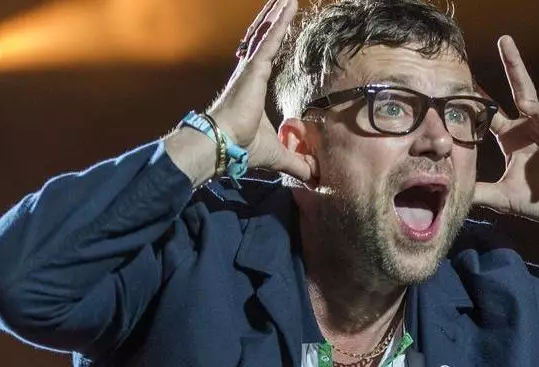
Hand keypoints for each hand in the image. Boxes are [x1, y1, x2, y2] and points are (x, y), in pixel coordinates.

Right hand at [208, 0, 312, 180]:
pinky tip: (288, 5)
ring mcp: (250, 68)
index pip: (266, 55)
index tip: (282, 24)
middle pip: (264, 37)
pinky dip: (279, 22)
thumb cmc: (242, 148)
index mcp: (252, 86)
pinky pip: (270, 40)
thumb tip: (315, 177)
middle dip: (274, 18)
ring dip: (277, 13)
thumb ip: (297, 163)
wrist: (222, 145)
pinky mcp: (253, 69)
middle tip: (285, 1)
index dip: (275, 38)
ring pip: (266, 33)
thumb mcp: (278, 155)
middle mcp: (249, 73)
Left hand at [473, 36, 538, 235]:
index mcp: (513, 136)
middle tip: (504, 41)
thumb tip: (452, 193)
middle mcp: (532, 127)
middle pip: (522, 90)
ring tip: (527, 106)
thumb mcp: (504, 198)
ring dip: (536, 110)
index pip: (492, 113)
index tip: (464, 83)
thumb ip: (480, 192)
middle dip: (514, 65)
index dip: (479, 100)